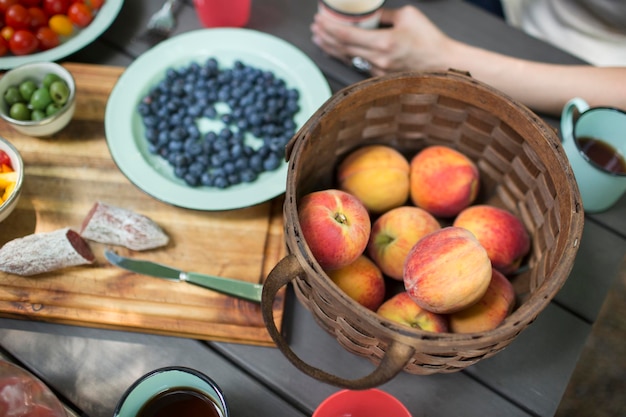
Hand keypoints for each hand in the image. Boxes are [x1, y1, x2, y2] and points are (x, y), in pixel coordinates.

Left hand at [311, 5, 451, 75]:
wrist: (443, 64)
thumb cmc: (429, 39)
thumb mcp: (408, 16)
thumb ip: (383, 15)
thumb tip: (367, 12)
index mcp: (384, 42)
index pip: (347, 36)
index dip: (329, 27)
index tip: (319, 19)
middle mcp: (378, 59)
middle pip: (342, 48)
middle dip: (325, 36)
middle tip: (314, 27)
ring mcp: (378, 71)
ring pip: (348, 58)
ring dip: (331, 48)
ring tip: (318, 38)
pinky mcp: (380, 77)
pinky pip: (358, 64)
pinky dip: (345, 56)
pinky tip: (336, 50)